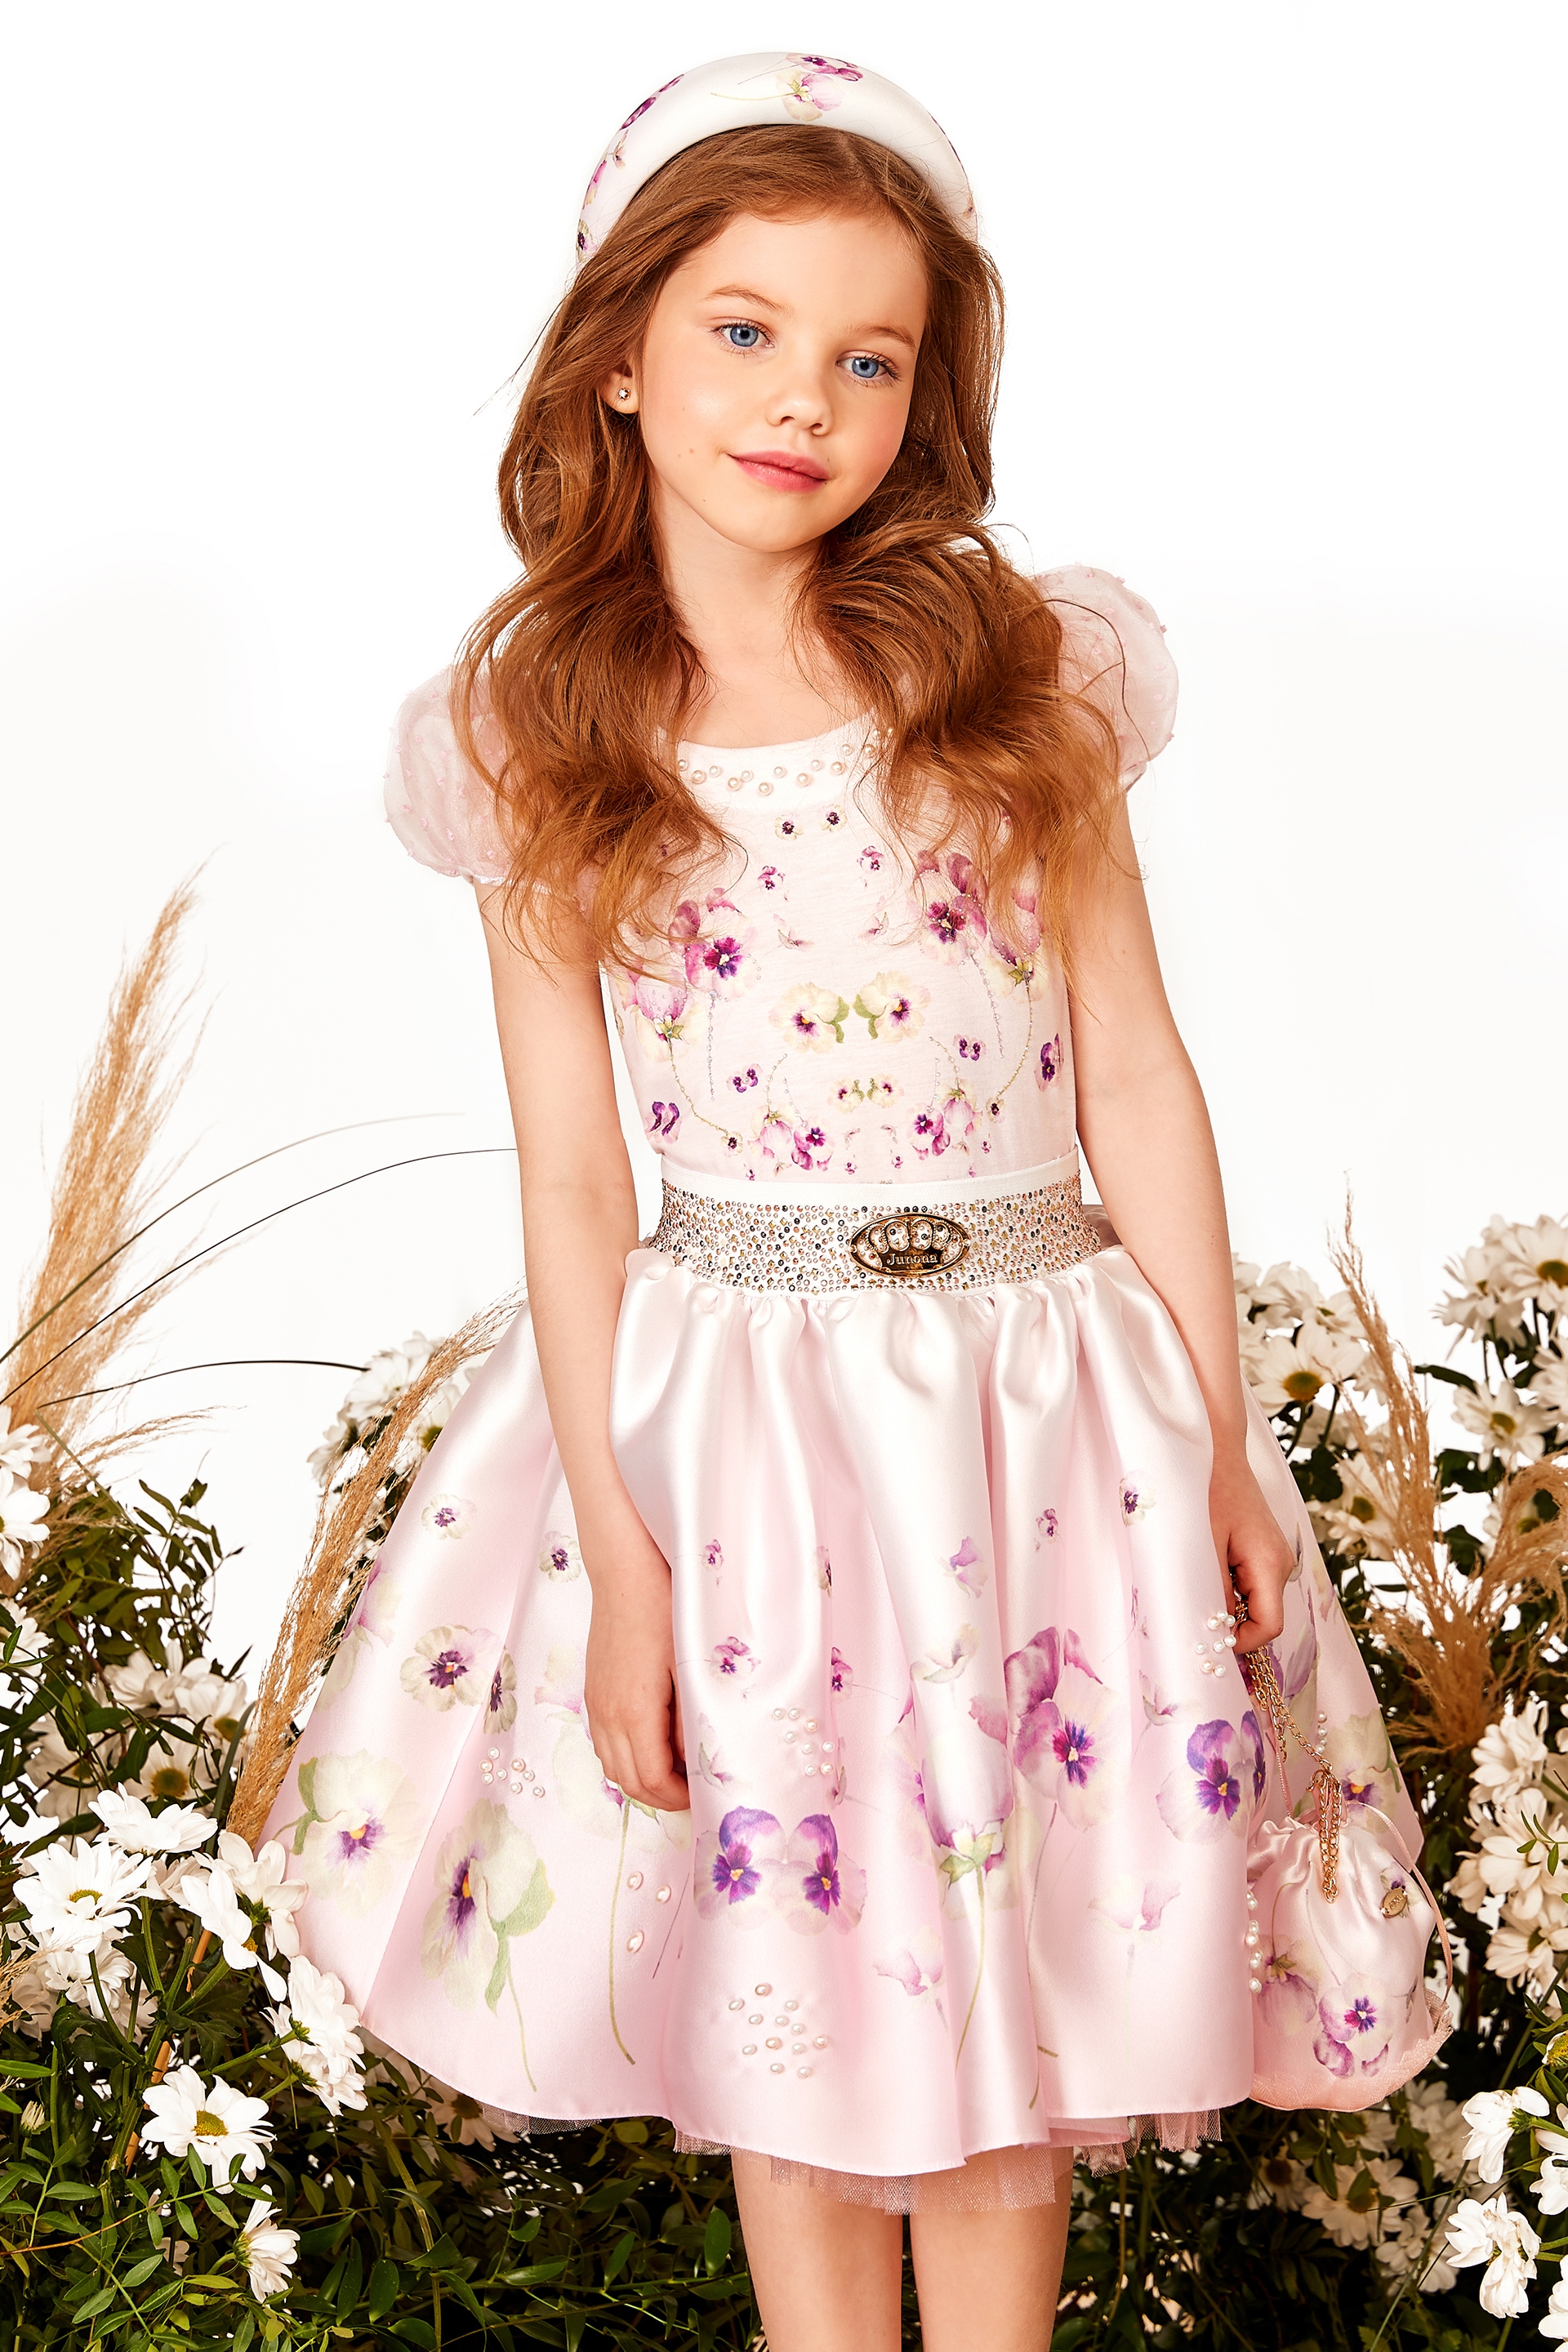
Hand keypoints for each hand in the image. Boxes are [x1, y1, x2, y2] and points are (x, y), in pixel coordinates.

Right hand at [581, 1518, 689, 1813]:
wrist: (626, 1574)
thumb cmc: (664, 1611)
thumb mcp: (690, 1666)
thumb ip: (693, 1717)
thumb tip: (702, 1757)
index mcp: (634, 1713)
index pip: (652, 1780)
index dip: (680, 1797)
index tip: (705, 1792)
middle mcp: (607, 1715)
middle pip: (629, 1783)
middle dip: (663, 1796)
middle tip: (695, 1790)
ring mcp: (595, 1705)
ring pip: (612, 1767)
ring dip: (643, 1779)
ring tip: (678, 1769)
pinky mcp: (593, 1693)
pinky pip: (604, 1744)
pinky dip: (627, 1758)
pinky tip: (655, 1741)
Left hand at [1209, 1444, 1291, 1654]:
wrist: (1217, 1450)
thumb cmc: (1208, 1491)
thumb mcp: (1203, 1545)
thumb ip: (1213, 1590)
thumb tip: (1214, 1631)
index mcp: (1270, 1564)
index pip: (1270, 1626)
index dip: (1242, 1643)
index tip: (1210, 1642)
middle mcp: (1281, 1563)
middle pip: (1263, 1616)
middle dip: (1232, 1623)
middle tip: (1194, 1615)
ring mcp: (1276, 1557)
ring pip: (1255, 1601)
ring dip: (1228, 1603)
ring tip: (1197, 1581)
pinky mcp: (1264, 1550)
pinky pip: (1251, 1583)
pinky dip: (1230, 1586)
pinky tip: (1207, 1566)